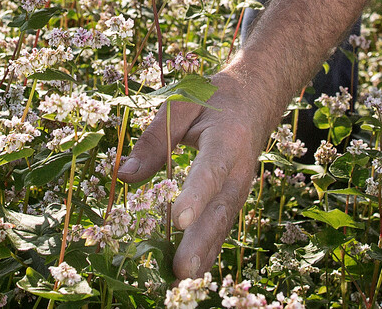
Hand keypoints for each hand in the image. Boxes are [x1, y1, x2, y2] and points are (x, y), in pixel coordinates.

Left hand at [115, 69, 287, 279]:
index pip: (210, 170)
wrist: (257, 99)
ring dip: (204, 254)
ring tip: (181, 280)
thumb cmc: (214, 99)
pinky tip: (190, 273)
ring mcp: (240, 188)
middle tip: (181, 269)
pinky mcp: (234, 199)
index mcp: (227, 140)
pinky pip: (222, 227)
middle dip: (200, 241)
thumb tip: (124, 174)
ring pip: (222, 225)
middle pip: (220, 209)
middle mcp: (239, 169)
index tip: (178, 220)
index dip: (195, 195)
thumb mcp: (182, 105)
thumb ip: (154, 139)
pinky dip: (208, 251)